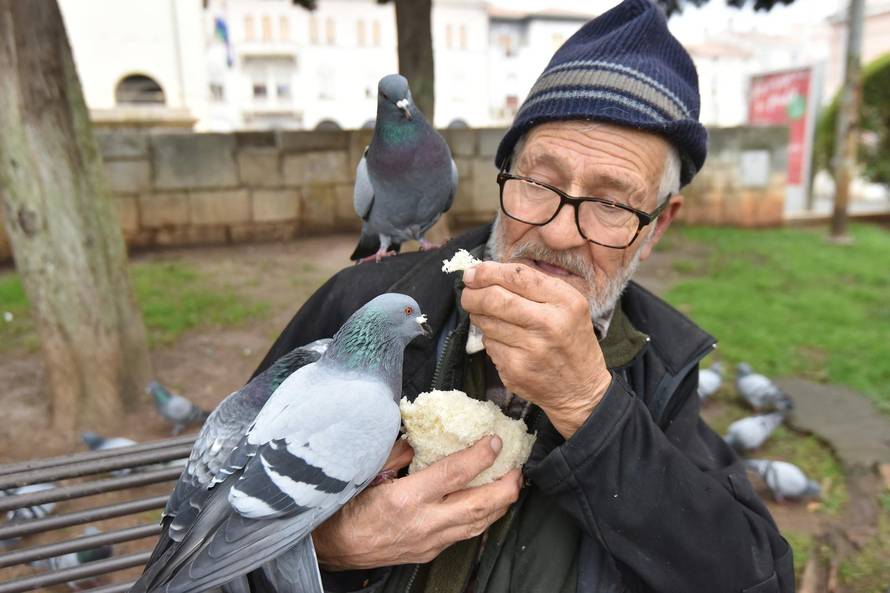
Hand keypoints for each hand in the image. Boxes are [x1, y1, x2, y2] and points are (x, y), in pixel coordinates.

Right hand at [313, 436, 521, 569]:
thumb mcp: (369, 472)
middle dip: (506, 485)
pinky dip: (482, 517)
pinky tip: (487, 505)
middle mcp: (424, 522)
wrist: (333, 547)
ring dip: (500, 503)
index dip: (480, 457)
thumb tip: (420, 437)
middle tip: (516, 466)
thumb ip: (399, 453)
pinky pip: (465, 534)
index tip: (494, 441)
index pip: (454, 474)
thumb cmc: (346, 508)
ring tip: (510, 483)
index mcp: (407, 498)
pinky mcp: (430, 552)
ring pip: (478, 524)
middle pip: (479, 506)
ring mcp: (430, 541)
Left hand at [461, 262, 611, 437]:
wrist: (582, 389)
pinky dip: (489, 338)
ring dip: (479, 316)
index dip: (488, 271)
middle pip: (495, 298)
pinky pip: (489, 345)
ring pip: (487, 322)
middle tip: (467, 293)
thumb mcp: (568, 304)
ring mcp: (531, 349)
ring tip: (486, 315)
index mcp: (565, 301)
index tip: (473, 273)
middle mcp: (550, 323)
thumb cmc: (571, 340)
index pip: (517, 276)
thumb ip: (534, 285)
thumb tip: (485, 272)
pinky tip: (502, 340)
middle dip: (473, 294)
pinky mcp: (516, 369)